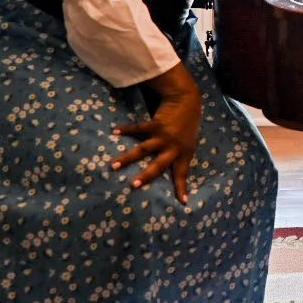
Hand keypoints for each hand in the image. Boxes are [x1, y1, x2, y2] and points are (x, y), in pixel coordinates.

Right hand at [112, 61, 202, 203]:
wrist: (188, 100)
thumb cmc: (188, 123)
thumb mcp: (189, 141)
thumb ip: (180, 153)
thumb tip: (173, 167)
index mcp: (184, 153)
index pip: (182, 173)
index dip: (182, 187)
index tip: (182, 202)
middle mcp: (174, 147)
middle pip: (158, 165)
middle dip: (146, 176)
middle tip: (133, 186)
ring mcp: (164, 136)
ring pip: (143, 149)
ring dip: (127, 158)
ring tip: (113, 166)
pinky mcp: (156, 124)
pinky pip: (138, 128)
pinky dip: (126, 129)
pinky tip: (114, 132)